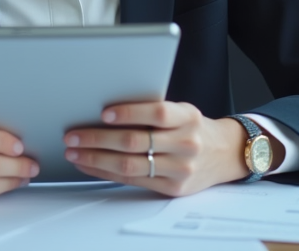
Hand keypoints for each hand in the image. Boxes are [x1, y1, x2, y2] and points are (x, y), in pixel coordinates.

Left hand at [62, 101, 250, 196]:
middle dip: (98, 138)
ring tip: (75, 152)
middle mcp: (186, 144)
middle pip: (135, 142)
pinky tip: (91, 165)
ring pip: (130, 165)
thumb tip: (106, 110)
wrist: (224, 154)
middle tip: (73, 135)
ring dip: (96, 158)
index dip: (129, 112)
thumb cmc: (194, 128)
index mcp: (188, 117)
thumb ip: (154, 112)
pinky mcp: (172, 188)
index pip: (157, 113)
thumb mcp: (182, 111)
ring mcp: (180, 169)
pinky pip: (132, 180)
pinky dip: (106, 172)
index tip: (103, 112)